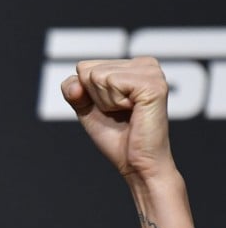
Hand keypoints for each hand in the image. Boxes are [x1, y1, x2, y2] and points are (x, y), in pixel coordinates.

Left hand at [61, 57, 174, 181]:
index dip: (88, 94)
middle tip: (119, 114)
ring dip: (106, 102)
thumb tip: (76, 83)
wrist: (136, 164)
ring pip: (98, 76)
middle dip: (96, 98)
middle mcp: (145, 64)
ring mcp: (152, 72)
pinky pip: (112, 83)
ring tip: (127, 114)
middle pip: (89, 70)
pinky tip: (132, 112)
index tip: (110, 109)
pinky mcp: (153, 84)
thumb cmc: (116, 137)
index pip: (84, 67)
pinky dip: (113, 103)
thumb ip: (73, 91)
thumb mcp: (87, 109)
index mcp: (133, 66)